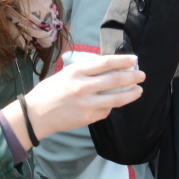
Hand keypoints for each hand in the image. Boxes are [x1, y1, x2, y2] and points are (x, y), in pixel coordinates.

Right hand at [16, 54, 144, 144]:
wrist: (36, 114)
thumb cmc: (50, 91)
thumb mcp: (66, 74)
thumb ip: (87, 71)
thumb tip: (111, 67)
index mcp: (76, 71)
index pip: (106, 63)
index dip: (123, 61)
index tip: (134, 60)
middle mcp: (83, 86)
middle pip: (115, 79)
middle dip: (132, 76)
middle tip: (142, 75)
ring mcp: (87, 103)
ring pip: (117, 98)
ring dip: (131, 93)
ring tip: (139, 90)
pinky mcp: (88, 118)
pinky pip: (107, 111)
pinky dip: (112, 106)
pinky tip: (115, 103)